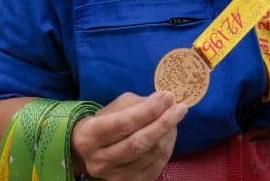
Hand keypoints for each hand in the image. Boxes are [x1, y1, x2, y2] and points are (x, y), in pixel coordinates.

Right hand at [71, 91, 187, 179]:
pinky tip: (170, 134)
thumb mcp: (114, 107)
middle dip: (163, 124)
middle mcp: (99, 160)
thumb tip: (164, 100)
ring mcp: (114, 176)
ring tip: (175, 118)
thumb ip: (137, 104)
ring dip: (168, 135)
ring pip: (149, 155)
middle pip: (137, 143)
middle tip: (180, 108)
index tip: (167, 97)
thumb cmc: (105, 123)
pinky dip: (167, 148)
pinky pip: (156, 167)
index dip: (147, 111)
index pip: (122, 123)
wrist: (91, 153)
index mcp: (89, 136)